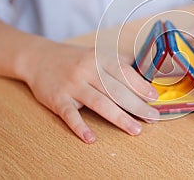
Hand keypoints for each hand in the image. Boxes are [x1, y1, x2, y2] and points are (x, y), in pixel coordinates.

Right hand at [20, 41, 159, 142]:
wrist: (39, 58)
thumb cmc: (75, 59)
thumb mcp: (97, 54)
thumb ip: (119, 64)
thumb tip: (145, 76)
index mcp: (99, 58)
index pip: (124, 73)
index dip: (141, 86)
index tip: (154, 98)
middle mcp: (87, 70)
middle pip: (116, 90)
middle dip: (137, 106)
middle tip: (152, 118)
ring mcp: (72, 85)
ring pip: (99, 103)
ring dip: (119, 118)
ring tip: (135, 130)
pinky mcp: (57, 99)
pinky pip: (70, 115)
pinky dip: (80, 127)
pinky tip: (91, 138)